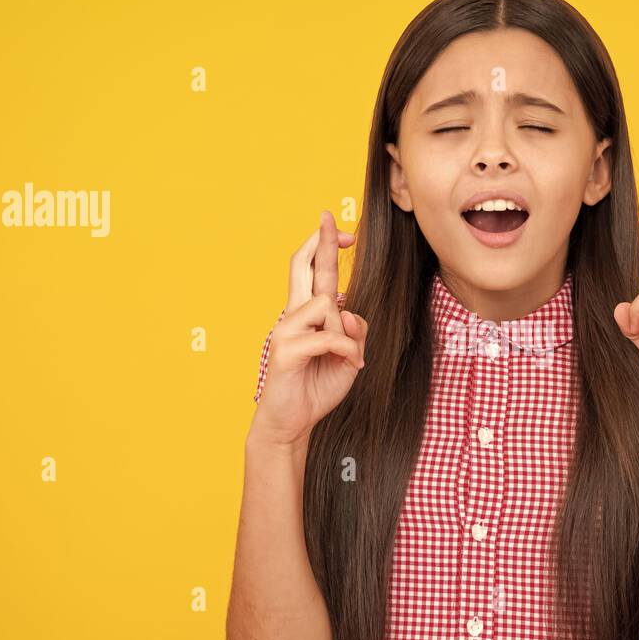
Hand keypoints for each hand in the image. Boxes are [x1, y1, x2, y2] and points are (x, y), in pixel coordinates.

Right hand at [251, 211, 367, 447]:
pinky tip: (349, 366)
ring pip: (327, 304)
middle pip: (300, 266)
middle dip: (319, 241)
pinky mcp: (285, 351)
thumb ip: (353, 333)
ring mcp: (285, 330)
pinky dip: (346, 351)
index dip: (324, 248)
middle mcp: (291, 316)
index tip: (343, 231)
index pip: (312, 272)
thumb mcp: (348, 357)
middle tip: (328, 216)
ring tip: (345, 358)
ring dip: (345, 331)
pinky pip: (328, 336)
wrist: (292, 423)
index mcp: (306, 315)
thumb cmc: (316, 388)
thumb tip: (350, 315)